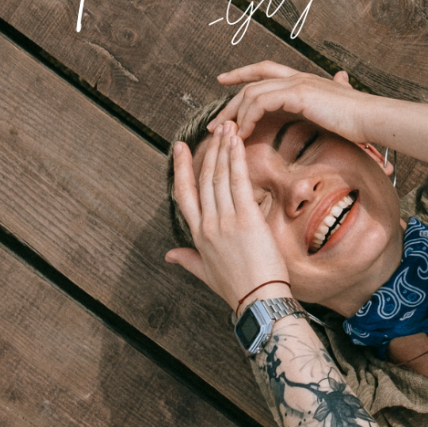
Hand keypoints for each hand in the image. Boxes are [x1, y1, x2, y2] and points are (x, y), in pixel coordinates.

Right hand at [165, 121, 290, 312]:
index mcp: (197, 234)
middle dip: (209, 150)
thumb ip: (187, 259)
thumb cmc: (236, 288)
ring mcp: (225, 219)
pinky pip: (238, 181)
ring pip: (219, 176)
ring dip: (223, 148)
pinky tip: (236, 141)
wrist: (258, 300)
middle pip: (204, 179)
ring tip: (228, 126)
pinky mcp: (246, 218)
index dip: (182, 169)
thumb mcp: (205, 273)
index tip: (181, 148)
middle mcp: (207, 223)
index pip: (184, 193)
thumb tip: (169, 255)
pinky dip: (236, 159)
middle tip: (215, 127)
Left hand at [212, 65, 375, 144]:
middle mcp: (297, 76)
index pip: (265, 69)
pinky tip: (245, 133)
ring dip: (236, 114)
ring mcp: (296, 83)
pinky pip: (260, 103)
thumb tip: (342, 76)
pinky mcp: (297, 93)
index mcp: (303, 78)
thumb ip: (338, 88)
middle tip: (214, 122)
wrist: (372, 117)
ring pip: (252, 93)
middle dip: (229, 102)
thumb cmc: (360, 117)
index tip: (222, 80)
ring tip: (227, 134)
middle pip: (252, 82)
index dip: (242, 73)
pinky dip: (248, 117)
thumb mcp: (343, 100)